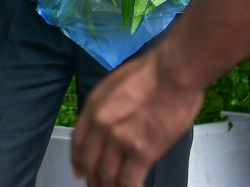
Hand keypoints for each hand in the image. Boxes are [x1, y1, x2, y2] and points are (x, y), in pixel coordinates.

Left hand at [72, 46, 202, 186]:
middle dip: (93, 178)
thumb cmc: (151, 73)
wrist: (171, 74)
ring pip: (107, 176)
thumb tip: (110, 124)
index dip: (78, 160)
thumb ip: (107, 107)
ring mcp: (120, 141)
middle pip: (91, 162)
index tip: (79, 170)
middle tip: (96, 185)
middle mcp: (102, 126)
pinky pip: (129, 181)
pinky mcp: (141, 152)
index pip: (78, 142)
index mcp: (94, 108)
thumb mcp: (115, 84)